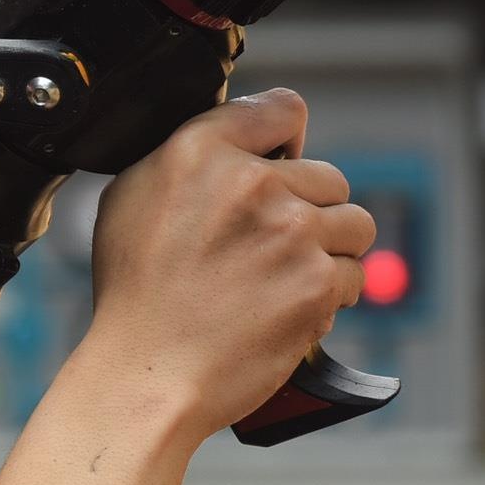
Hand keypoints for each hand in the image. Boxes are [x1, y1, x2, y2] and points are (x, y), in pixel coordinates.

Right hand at [83, 90, 374, 442]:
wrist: (147, 375)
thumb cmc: (135, 297)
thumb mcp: (131, 198)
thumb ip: (187, 157)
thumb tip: (237, 142)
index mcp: (198, 152)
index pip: (283, 109)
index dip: (285, 141)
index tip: (278, 166)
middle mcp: (250, 184)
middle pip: (328, 174)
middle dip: (308, 208)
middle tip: (267, 246)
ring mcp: (291, 233)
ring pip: (353, 224)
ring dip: (328, 250)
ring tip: (282, 278)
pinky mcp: (318, 283)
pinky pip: (353, 275)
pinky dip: (329, 295)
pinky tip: (286, 307)